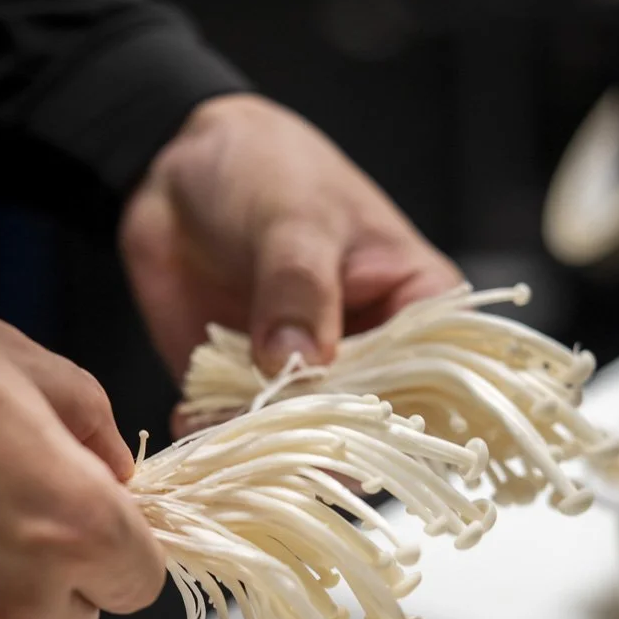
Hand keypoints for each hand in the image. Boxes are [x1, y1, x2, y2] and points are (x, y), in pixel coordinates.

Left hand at [119, 93, 460, 433]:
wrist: (177, 173)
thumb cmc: (265, 170)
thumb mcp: (294, 216)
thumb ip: (299, 287)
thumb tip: (299, 364)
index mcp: (417, 309)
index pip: (442, 381)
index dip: (413, 419)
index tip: (364, 430)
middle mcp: (373, 358)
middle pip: (374, 430)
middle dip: (330, 442)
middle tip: (283, 433)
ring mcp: (312, 384)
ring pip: (308, 445)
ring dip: (269, 448)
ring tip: (228, 427)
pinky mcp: (251, 397)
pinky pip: (243, 437)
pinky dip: (218, 439)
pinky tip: (192, 419)